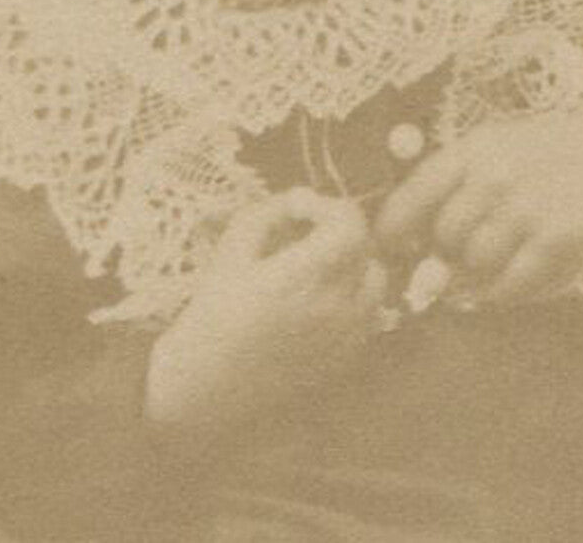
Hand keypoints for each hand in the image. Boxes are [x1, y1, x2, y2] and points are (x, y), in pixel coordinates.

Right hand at [146, 189, 386, 432]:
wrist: (207, 385)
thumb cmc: (212, 313)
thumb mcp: (231, 248)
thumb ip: (270, 212)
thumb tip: (303, 197)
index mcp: (305, 276)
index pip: (351, 224)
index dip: (327, 206)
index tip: (298, 212)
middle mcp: (336, 306)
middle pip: (366, 248)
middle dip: (338, 231)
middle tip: (305, 235)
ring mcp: (346, 337)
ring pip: (376, 281)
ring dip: (354, 264)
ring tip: (318, 267)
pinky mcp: (346, 359)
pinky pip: (369, 315)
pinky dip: (355, 297)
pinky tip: (320, 300)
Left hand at [373, 106, 582, 306]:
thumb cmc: (530, 157)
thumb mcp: (485, 149)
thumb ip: (443, 186)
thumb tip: (406, 243)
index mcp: (473, 151)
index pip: (416, 193)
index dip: (393, 227)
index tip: (387, 246)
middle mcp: (498, 178)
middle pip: (445, 236)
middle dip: (443, 250)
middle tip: (454, 252)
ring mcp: (529, 209)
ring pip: (475, 262)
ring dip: (472, 272)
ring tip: (483, 261)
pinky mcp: (559, 239)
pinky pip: (511, 284)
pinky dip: (499, 291)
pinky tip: (502, 281)